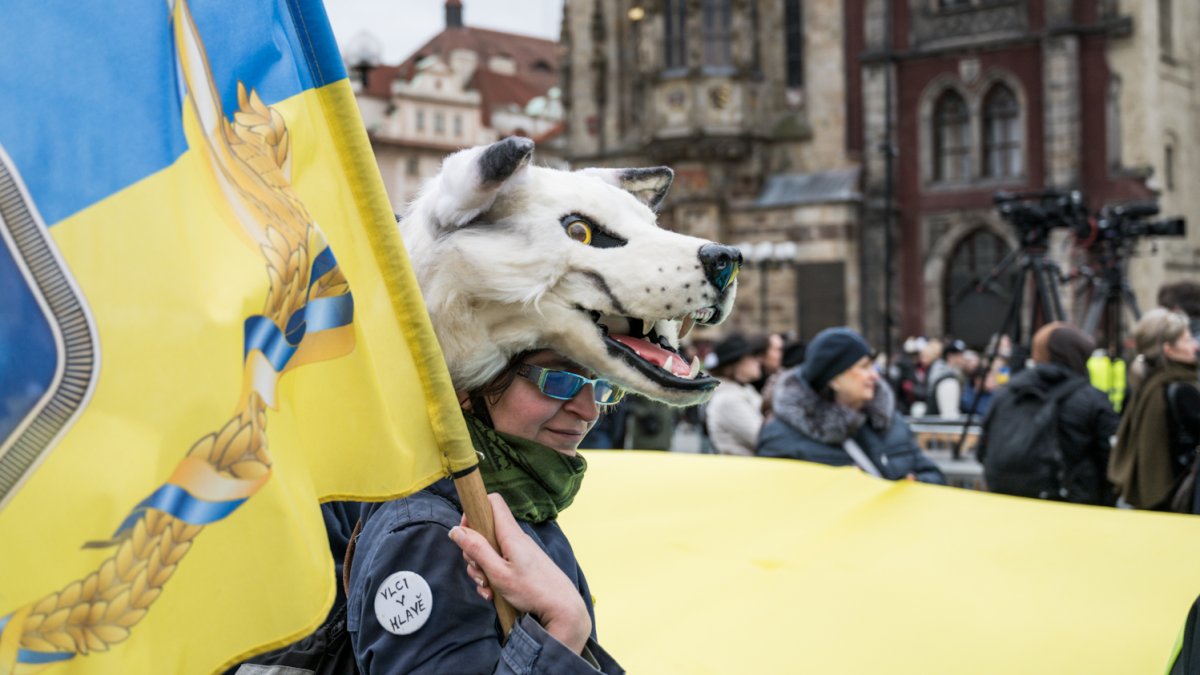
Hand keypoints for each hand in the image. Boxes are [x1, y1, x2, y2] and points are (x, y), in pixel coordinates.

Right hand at [449, 493, 591, 653]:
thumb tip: (455, 530)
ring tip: (488, 589)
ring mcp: (518, 552)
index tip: (465, 533)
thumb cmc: (532, 590)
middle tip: (478, 571)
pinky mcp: (521, 565)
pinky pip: (499, 565)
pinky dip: (492, 578)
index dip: (475, 511)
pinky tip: (493, 594)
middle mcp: (515, 539)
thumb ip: (476, 550)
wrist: (561, 608)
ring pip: (490, 552)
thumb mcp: (498, 573)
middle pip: (485, 532)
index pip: (492, 502)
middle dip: (473, 552)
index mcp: (510, 534)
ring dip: (482, 570)